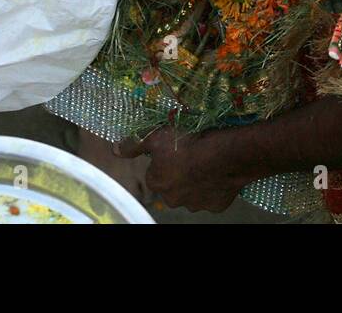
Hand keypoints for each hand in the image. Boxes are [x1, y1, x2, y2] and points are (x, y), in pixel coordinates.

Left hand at [116, 127, 244, 211]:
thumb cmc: (189, 143)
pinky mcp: (216, 206)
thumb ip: (134, 144)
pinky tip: (217, 171)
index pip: (154, 173)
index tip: (175, 149)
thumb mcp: (157, 136)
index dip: (163, 160)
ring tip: (205, 162)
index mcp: (157, 183)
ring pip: (192, 193)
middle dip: (179, 174)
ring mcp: (196, 204)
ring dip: (196, 181)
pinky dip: (214, 186)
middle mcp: (173, 199)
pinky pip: (212, 195)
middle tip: (190, 155)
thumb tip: (115, 149)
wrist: (226, 154)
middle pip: (172, 186)